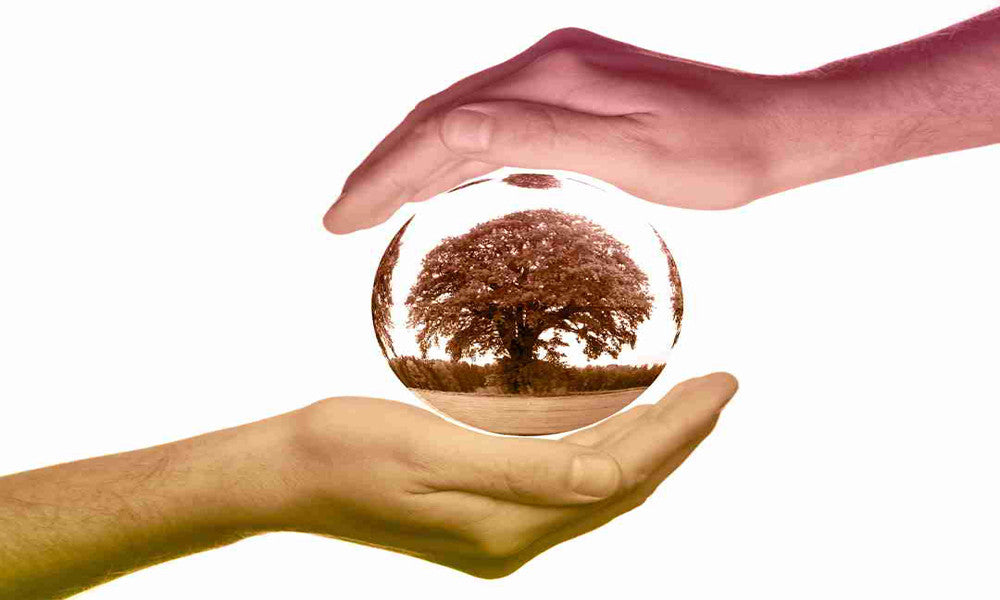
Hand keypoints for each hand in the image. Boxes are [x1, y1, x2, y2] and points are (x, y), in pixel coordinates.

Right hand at [262, 372, 738, 576]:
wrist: (286, 476)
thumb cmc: (346, 449)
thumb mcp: (431, 451)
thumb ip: (527, 471)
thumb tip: (613, 479)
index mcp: (508, 525)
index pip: (621, 477)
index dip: (679, 433)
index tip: (722, 385)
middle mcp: (514, 538)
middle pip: (621, 488)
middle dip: (677, 438)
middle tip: (720, 387)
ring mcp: (499, 533)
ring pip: (599, 490)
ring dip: (647, 447)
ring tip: (686, 405)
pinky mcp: (483, 518)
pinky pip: (566, 487)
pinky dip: (603, 453)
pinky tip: (613, 426)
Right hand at [323, 28, 782, 232]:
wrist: (778, 128)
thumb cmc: (716, 155)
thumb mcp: (631, 154)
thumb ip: (538, 137)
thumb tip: (447, 133)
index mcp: (552, 77)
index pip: (440, 128)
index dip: (383, 174)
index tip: (340, 220)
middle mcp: (546, 63)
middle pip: (438, 117)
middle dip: (382, 169)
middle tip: (338, 218)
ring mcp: (560, 71)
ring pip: (463, 118)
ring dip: (412, 162)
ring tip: (373, 204)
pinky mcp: (576, 87)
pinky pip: (497, 122)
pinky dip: (457, 156)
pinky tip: (445, 182)